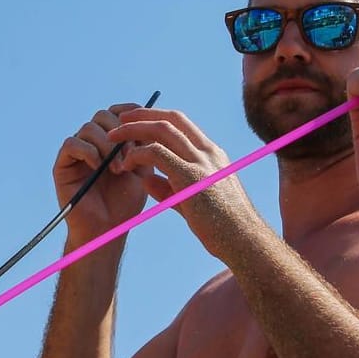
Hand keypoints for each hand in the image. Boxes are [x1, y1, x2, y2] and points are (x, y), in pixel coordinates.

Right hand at [54, 105, 150, 241]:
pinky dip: (88, 151)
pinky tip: (98, 167)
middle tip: (131, 157)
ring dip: (106, 145)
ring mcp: (77, 152)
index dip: (130, 114)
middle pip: (103, 115)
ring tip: (117, 169)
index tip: (143, 129)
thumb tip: (147, 121)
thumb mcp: (143, 170)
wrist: (107, 229)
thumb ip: (144, 146)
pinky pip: (72, 143)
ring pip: (89, 128)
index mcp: (112, 141)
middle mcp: (93, 142)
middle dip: (120, 132)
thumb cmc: (125, 203)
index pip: (118, 112)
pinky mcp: (63, 164)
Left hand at [106, 107, 258, 259]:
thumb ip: (170, 188)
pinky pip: (157, 153)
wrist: (245, 242)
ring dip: (134, 130)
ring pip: (162, 130)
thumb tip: (146, 180)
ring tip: (113, 138)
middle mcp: (209, 152)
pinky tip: (126, 164)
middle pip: (170, 119)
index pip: (181, 124)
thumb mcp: (194, 201)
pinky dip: (137, 154)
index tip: (134, 121)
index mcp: (212, 155)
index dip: (155, 117)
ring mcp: (202, 162)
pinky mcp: (191, 177)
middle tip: (118, 119)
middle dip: (142, 115)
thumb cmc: (222, 227)